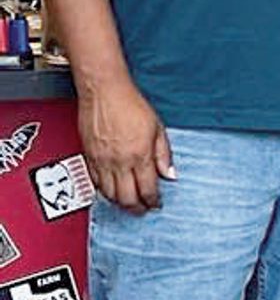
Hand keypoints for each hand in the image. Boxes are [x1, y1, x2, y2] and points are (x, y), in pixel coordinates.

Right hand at [78, 75, 174, 212]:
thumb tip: (169, 174)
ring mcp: (102, 160)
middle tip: (142, 209)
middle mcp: (120, 161)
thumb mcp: (157, 127)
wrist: (104, 90)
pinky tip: (111, 190)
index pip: (148, 190)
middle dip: (137, 208)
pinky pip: (96, 182)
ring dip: (120, 202)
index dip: (153, 201)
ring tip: (128, 202)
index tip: (156, 203)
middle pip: (127, 198)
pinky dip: (104, 191)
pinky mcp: (89, 156)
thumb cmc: (129, 103)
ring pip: (109, 195)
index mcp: (139, 155)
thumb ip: (164, 154)